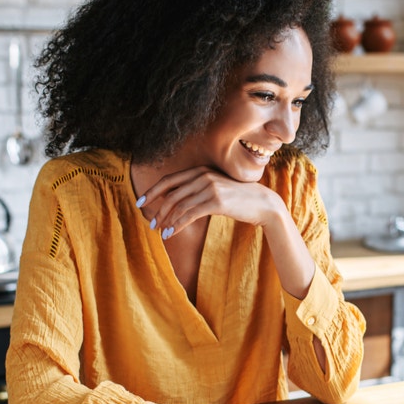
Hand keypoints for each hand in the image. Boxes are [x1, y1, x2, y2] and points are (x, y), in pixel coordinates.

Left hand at [139, 166, 284, 238]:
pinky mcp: (216, 201)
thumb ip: (196, 189)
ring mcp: (210, 187)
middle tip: (151, 223)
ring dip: (167, 220)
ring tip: (160, 231)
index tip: (140, 201)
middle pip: (171, 193)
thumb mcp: (215, 188)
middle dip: (158, 209)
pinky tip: (171, 233)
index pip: (169, 179)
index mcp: (201, 170)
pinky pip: (190, 214)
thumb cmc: (238, 198)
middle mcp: (203, 176)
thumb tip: (173, 200)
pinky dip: (177, 225)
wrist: (262, 203)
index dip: (152, 191)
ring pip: (179, 205)